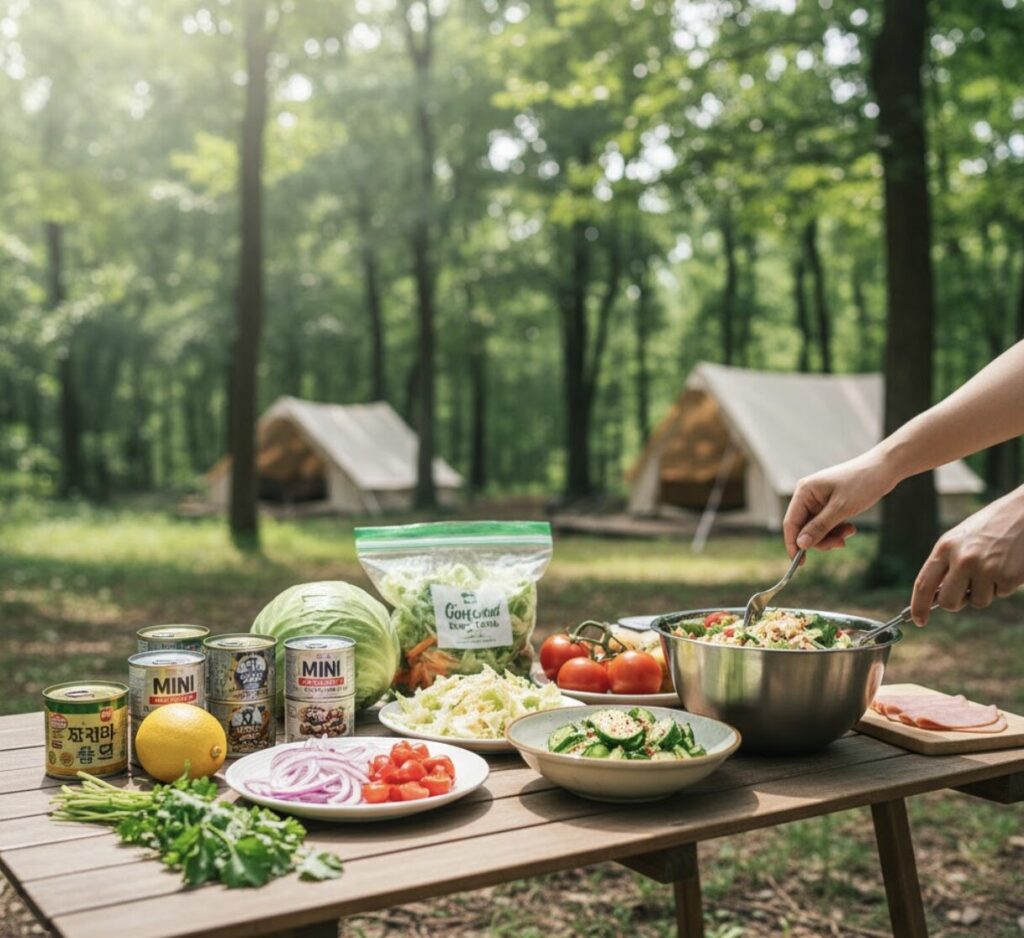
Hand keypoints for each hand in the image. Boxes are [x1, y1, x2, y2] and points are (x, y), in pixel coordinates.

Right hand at [783, 450, 896, 557]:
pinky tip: (850, 528)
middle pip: (804, 528)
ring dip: (832, 535)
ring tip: (850, 532)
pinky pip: (827, 524)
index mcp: (804, 492)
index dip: (793, 544)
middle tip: (840, 544)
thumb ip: (819, 527)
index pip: (791, 523)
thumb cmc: (862, 483)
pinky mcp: (830, 504)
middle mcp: (808, 496)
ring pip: (817, 529)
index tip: (800, 563)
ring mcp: (819, 500)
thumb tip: (800, 544)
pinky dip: (837, 530)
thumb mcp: (841, 509)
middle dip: (821, 539)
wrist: (884, 469)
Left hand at [911, 486, 1023, 624]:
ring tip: (992, 565)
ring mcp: (987, 569)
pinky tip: (1008, 564)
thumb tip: (937, 596)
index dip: (918, 606)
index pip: (924, 584)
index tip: (919, 620)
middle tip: (965, 591)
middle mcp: (963, 559)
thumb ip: (946, 564)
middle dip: (956, 603)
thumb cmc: (989, 526)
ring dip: (984, 590)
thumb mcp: (960, 539)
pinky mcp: (1010, 577)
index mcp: (945, 547)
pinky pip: (1001, 594)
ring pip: (978, 601)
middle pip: (949, 602)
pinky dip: (1004, 584)